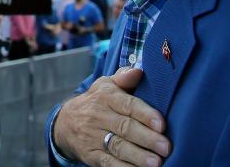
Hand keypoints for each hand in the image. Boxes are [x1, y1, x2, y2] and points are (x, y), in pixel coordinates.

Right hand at [52, 67, 170, 165]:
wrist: (64, 123)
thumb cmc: (96, 102)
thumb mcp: (106, 85)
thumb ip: (123, 77)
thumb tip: (138, 71)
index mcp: (105, 97)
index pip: (127, 105)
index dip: (145, 114)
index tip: (161, 124)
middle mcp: (97, 116)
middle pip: (124, 127)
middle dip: (146, 138)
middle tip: (166, 147)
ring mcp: (92, 137)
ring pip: (117, 147)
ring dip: (137, 156)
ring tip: (155, 162)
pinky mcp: (90, 154)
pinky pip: (107, 163)